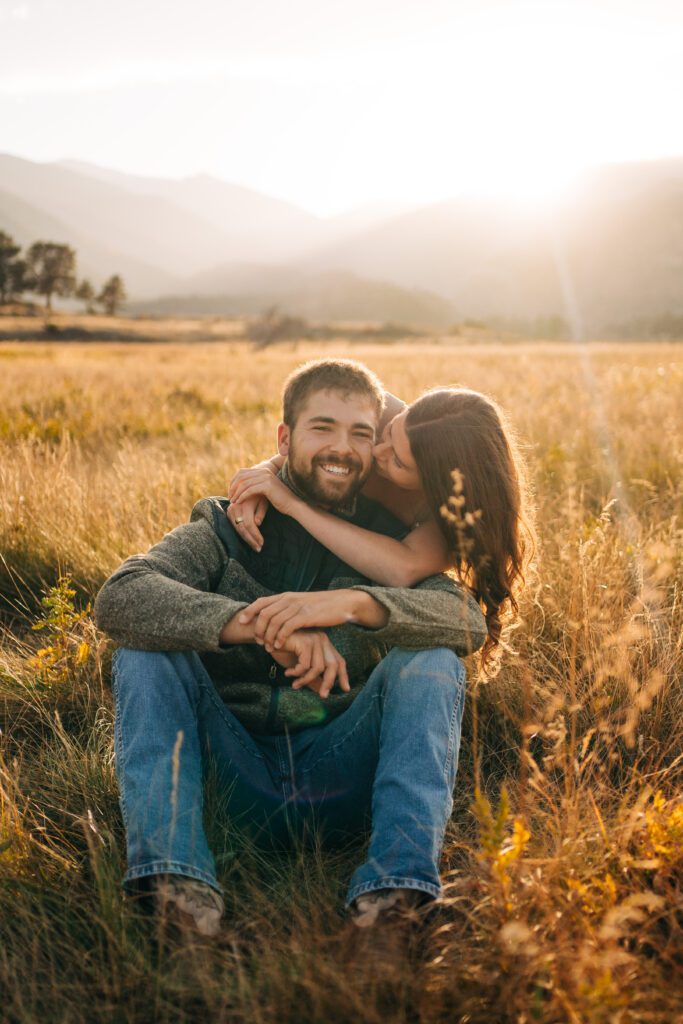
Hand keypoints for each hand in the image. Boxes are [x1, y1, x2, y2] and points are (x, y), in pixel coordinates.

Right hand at [226, 494, 267, 550]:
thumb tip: (257, 524)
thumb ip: (261, 513)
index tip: (262, 543)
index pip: (249, 524)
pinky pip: (235, 526)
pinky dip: (242, 534)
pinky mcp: (228, 512)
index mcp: (245, 504)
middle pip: (242, 528)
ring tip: (255, 546)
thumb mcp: (263, 502)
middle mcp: (235, 507)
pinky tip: (249, 539)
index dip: (255, 535)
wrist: (248, 487)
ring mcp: (230, 510)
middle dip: (251, 540)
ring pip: (237, 529)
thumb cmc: (260, 495)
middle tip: (259, 548)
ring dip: (247, 539)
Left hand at [229, 468, 299, 518]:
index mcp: (263, 471)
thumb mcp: (265, 490)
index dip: (233, 481)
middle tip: (229, 497)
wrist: (292, 504)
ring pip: (244, 484)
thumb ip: (255, 485)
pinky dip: (242, 496)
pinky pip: (249, 490)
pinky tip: (239, 502)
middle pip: (242, 477)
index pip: (242, 472)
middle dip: (233, 487)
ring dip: (236, 493)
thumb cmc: (279, 500)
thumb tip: (241, 487)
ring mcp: (266, 477)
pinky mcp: (267, 486)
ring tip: (232, 501)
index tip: (230, 491)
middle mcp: (264, 472)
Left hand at [239, 590, 357, 648]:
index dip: (249, 611)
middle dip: (258, 628)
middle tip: (257, 641)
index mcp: (287, 596)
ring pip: (274, 621)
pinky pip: (287, 627)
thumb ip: (288, 608)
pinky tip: (279, 646)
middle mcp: (289, 599)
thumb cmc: (322, 607)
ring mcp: (297, 607)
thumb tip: (276, 617)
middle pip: (264, 613)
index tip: (241, 621)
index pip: (262, 601)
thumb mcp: (302, 604)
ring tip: (267, 647)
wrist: (342, 603)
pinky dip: (280, 637)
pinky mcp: (306, 616)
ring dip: (268, 636)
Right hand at [276, 629, 348, 698]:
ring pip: (318, 668)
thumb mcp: (298, 666)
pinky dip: (296, 673)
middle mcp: (322, 639)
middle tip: (322, 696)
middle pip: (334, 665)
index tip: (346, 689)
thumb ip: (311, 676)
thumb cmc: (281, 649)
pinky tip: (287, 673)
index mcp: (323, 643)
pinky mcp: (305, 642)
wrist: (265, 636)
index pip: (339, 661)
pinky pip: (305, 666)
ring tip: (294, 684)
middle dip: (328, 682)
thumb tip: (322, 691)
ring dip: (305, 680)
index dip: (343, 675)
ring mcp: (314, 639)